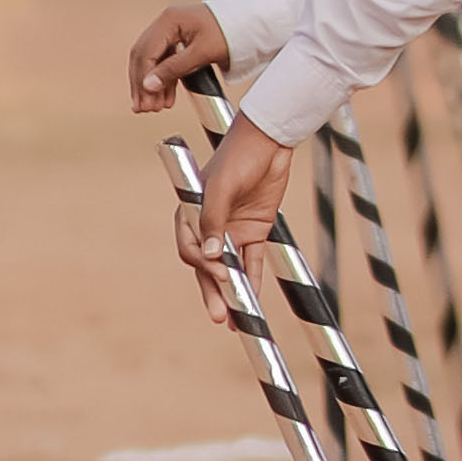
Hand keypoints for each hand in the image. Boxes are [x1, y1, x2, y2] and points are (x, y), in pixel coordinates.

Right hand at [129, 2, 228, 111]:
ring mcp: (172, 30)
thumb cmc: (230, 32)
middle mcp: (167, 22)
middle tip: (143, 108)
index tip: (144, 100)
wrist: (251, 23)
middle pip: (144, 56)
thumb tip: (148, 86)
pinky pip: (164, 61)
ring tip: (153, 107)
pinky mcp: (179, 39)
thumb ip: (174, 69)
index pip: (146, 52)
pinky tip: (164, 98)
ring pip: (152, 60)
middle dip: (143, 84)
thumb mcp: (202, 53)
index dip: (143, 79)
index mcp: (170, 19)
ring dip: (151, 84)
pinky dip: (163, 80)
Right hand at [176, 108, 294, 323]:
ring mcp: (232, 230)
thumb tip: (210, 255)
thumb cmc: (238, 157)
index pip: (192, 250)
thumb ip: (213, 219)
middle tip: (219, 317)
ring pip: (230, 269)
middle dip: (213, 291)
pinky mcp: (255, 230)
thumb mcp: (222, 186)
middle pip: (208, 266)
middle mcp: (209, 226)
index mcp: (191, 214)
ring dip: (232, 292)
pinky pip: (252, 261)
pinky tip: (253, 300)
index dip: (205, 265)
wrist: (270, 140)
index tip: (222, 272)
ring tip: (234, 320)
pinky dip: (252, 280)